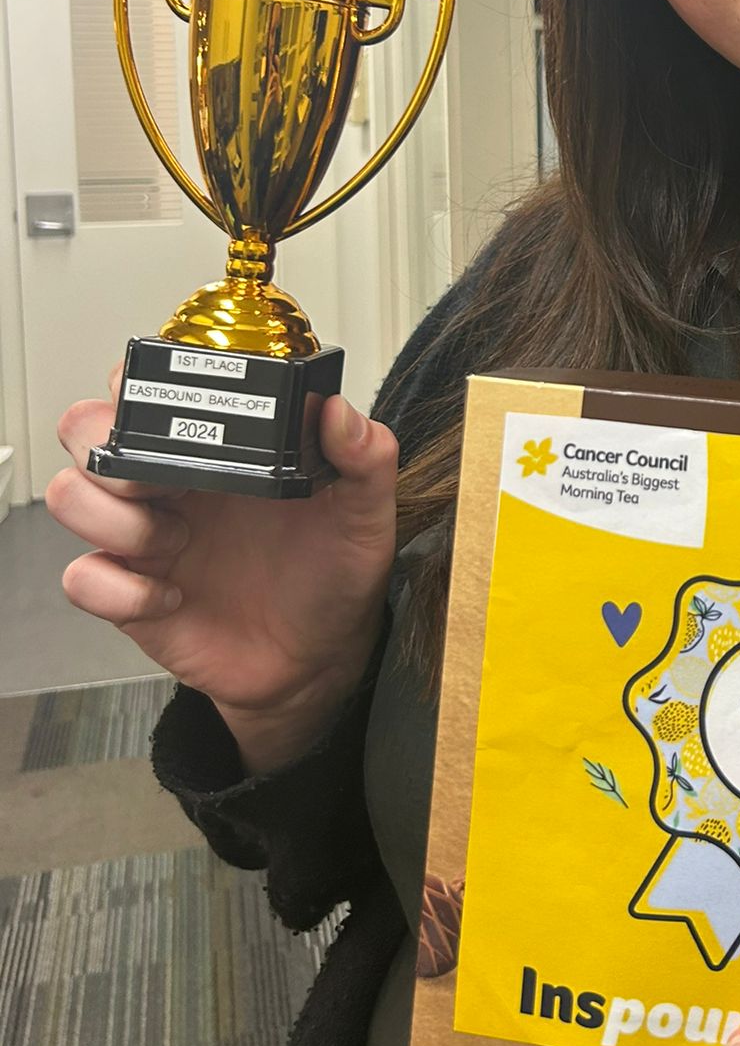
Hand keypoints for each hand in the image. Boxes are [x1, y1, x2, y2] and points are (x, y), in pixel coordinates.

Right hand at [47, 365, 399, 768]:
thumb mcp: (366, 512)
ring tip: (175, 540)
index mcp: (221, 448)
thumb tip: (337, 410)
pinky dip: (118, 588)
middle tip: (165, 482)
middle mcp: (172, 482)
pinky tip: (171, 596)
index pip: (147, 387)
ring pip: (69, 495)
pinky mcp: (130, 592)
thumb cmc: (333, 576)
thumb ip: (365, 455)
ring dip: (112, 517)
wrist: (317, 660)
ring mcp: (144, 535)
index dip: (138, 385)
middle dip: (108, 448)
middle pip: (84, 429)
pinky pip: (81, 578)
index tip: (171, 410)